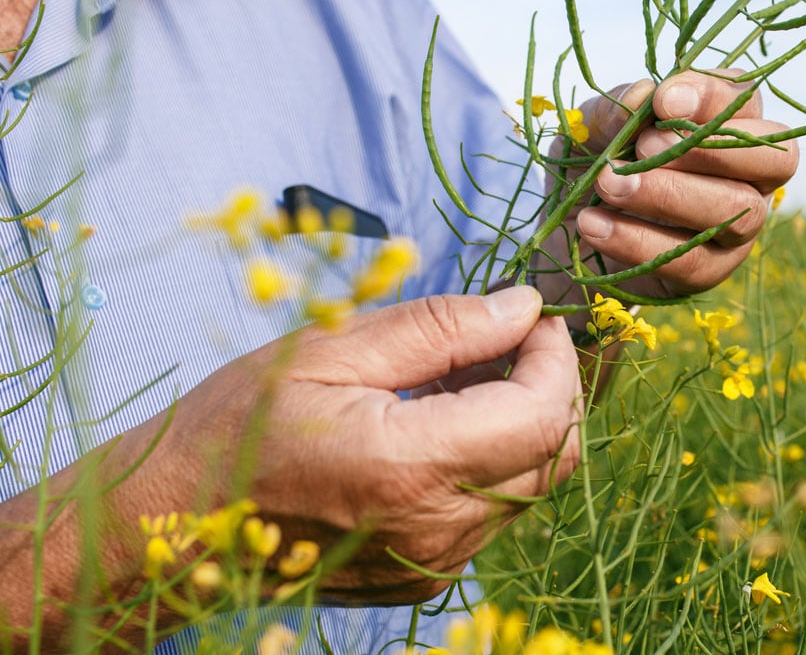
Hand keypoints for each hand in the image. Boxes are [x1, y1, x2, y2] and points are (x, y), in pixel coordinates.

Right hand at [119, 286, 580, 603]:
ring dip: (521, 422)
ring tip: (464, 374)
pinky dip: (491, 460)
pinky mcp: (425, 576)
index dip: (555, 358)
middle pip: (552, 454)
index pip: (541, 415)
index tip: (538, 316)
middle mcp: (435, 529)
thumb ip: (440, 329)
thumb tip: (521, 306)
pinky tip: (443, 422)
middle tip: (509, 336)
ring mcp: (434, 562)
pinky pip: (493, 511)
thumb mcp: (331, 350)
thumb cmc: (236, 428)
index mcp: (409, 468)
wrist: (174, 524)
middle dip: (550, 386)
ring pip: (529, 484)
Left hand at [565, 69, 798, 298]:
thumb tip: (643, 94)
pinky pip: (692, 261)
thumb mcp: (591, 129)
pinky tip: (594, 225)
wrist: (563, 235)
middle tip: (644, 145)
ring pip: (736, 211)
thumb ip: (616, 110)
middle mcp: (749, 176)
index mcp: (728, 125)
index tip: (663, 102)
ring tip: (607, 184)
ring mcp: (737, 228)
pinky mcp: (711, 271)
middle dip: (708, 150)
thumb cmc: (594, 166)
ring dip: (669, 195)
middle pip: (772, 160)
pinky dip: (638, 241)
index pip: (743, 101)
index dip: (710, 98)